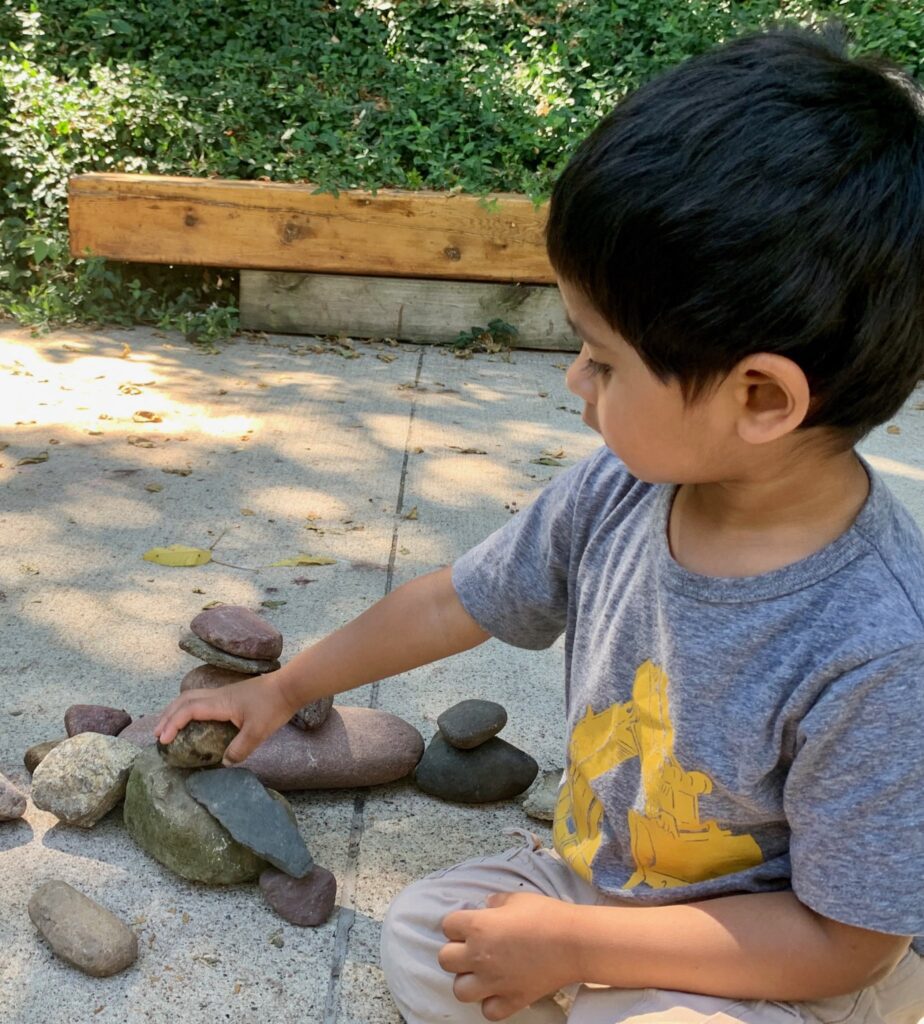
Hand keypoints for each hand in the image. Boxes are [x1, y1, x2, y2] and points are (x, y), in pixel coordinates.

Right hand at [154, 671, 293, 764]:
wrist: (289, 687)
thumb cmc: (273, 707)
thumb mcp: (257, 732)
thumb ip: (240, 749)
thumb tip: (224, 763)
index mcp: (220, 703)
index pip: (188, 710)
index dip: (172, 724)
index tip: (163, 740)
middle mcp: (217, 695)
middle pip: (184, 700)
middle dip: (167, 716)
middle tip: (157, 735)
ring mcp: (224, 694)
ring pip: (192, 697)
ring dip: (176, 710)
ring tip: (168, 726)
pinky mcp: (231, 695)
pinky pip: (202, 699)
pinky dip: (189, 708)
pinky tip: (193, 719)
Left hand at [438, 892, 580, 1020]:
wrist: (574, 943)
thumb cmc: (546, 914)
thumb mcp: (517, 898)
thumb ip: (496, 902)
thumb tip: (487, 906)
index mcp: (478, 926)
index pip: (448, 925)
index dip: (458, 924)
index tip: (470, 924)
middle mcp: (479, 956)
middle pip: (445, 959)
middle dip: (456, 952)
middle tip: (472, 948)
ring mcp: (494, 982)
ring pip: (460, 990)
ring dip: (468, 980)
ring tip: (482, 972)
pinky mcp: (511, 1000)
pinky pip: (488, 1011)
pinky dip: (491, 1003)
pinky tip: (500, 990)